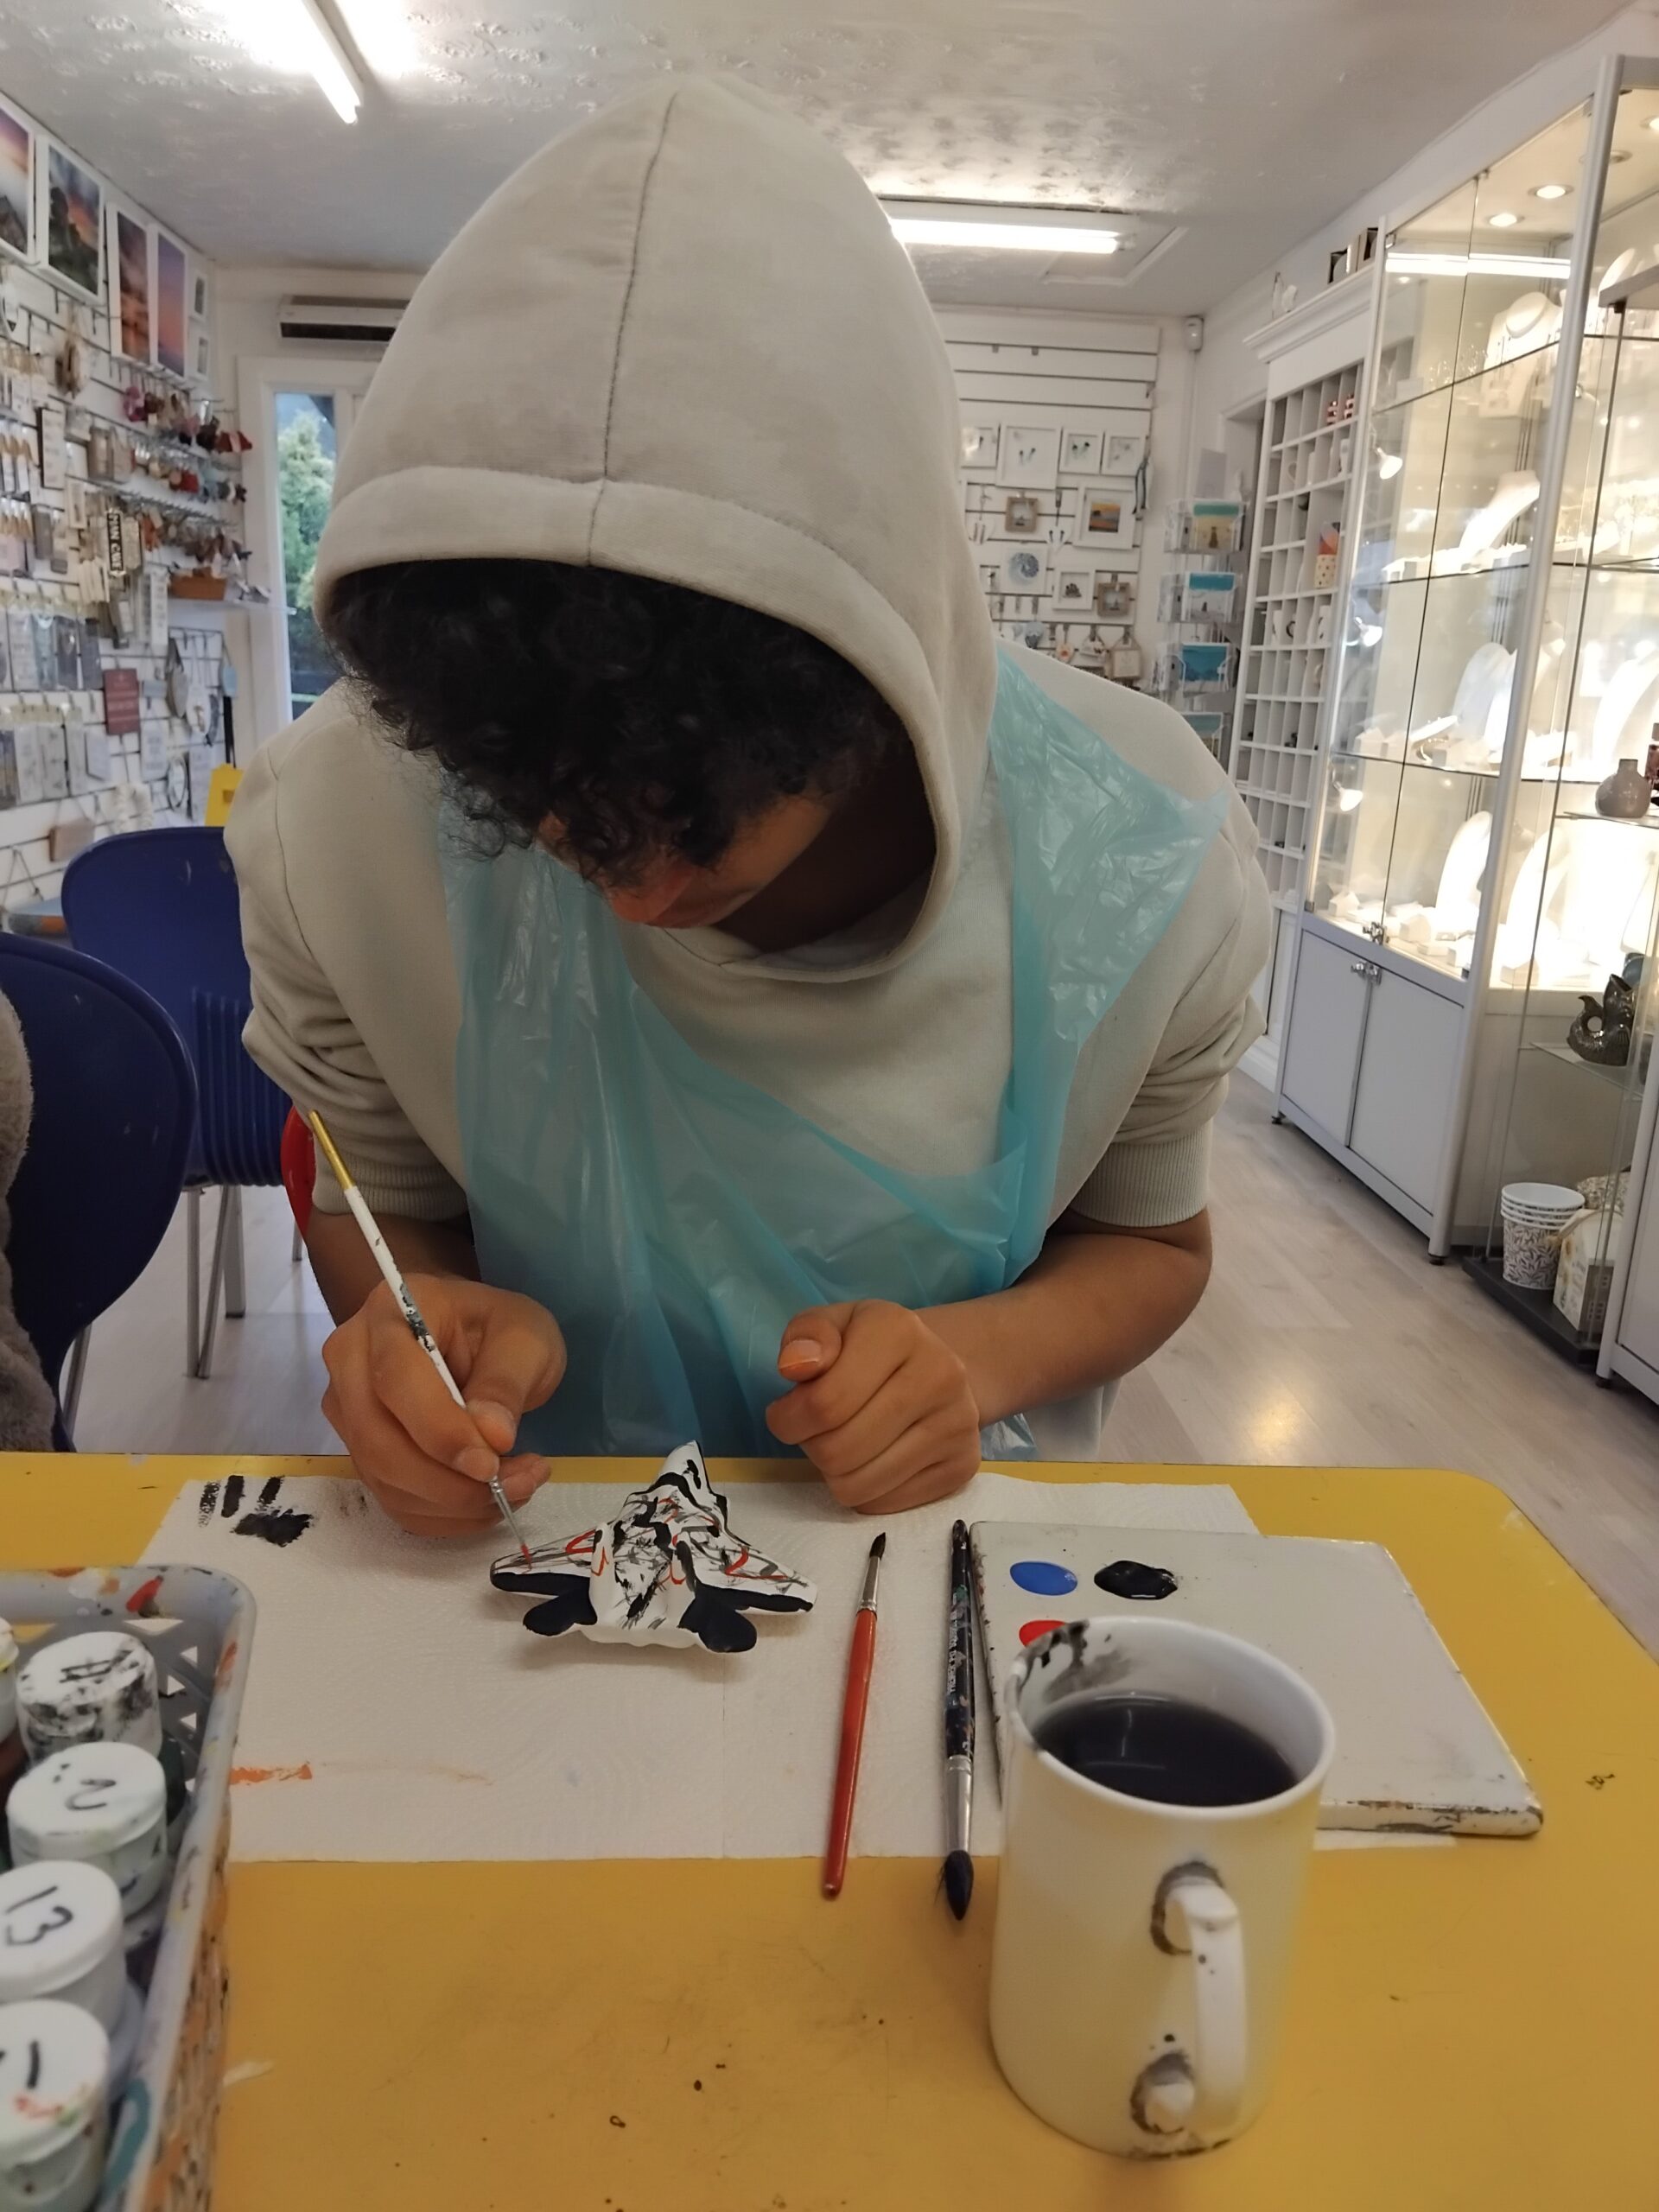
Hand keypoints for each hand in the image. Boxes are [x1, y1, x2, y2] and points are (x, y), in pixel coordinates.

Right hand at [320, 1275, 565, 1536]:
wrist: (474, 1336)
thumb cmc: (498, 1328)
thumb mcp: (526, 1338)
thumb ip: (507, 1380)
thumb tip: (491, 1437)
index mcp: (390, 1311)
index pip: (395, 1379)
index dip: (439, 1431)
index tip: (490, 1464)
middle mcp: (351, 1359)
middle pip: (377, 1439)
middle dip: (448, 1481)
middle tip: (518, 1484)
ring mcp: (348, 1409)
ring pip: (384, 1477)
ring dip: (453, 1502)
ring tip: (518, 1488)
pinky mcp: (359, 1450)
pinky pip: (392, 1499)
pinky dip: (443, 1515)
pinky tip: (486, 1502)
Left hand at [765, 1300, 979, 1512]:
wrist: (935, 1368)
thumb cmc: (867, 1348)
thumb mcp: (831, 1325)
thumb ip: (806, 1337)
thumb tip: (796, 1366)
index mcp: (899, 1331)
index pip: (825, 1403)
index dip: (788, 1418)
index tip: (784, 1413)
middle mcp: (939, 1375)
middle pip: (839, 1450)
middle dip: (810, 1446)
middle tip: (815, 1430)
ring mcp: (957, 1425)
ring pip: (858, 1485)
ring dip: (833, 1472)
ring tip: (841, 1442)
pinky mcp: (962, 1467)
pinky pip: (882, 1505)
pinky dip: (863, 1490)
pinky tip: (870, 1459)